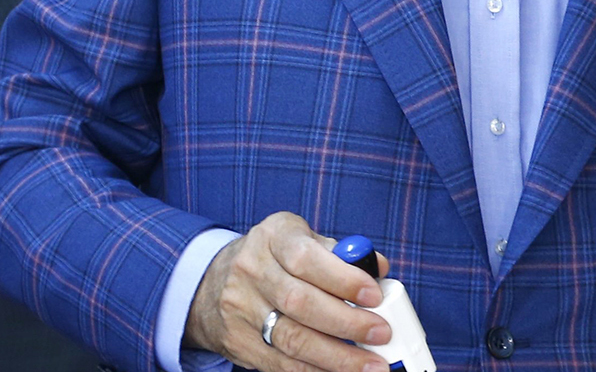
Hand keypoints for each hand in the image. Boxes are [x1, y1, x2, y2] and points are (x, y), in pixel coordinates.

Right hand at [183, 211, 392, 371]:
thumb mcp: (302, 239)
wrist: (214, 283)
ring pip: (290, 339)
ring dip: (336, 356)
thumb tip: (378, 268)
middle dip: (346, 322)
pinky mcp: (239, 342)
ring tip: (370, 364)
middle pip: (299, 303)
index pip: (306, 258)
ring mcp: (241, 309)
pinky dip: (315, 370)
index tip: (374, 296)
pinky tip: (341, 371)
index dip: (343, 279)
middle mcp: (252, 271)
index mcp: (273, 237)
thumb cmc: (276, 258)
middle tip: (381, 333)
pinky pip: (280, 363)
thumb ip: (341, 253)